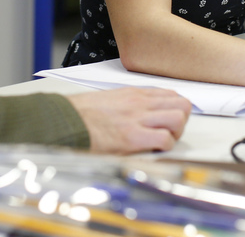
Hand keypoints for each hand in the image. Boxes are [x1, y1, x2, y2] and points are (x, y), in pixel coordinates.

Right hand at [66, 87, 191, 153]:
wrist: (63, 121)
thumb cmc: (80, 113)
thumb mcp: (108, 99)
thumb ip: (127, 104)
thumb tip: (139, 113)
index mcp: (133, 94)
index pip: (170, 95)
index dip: (176, 109)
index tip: (171, 119)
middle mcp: (139, 103)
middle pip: (181, 104)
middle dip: (181, 120)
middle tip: (170, 131)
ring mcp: (137, 119)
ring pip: (178, 119)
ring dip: (176, 133)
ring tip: (163, 141)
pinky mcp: (132, 138)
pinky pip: (165, 139)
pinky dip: (166, 147)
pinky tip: (154, 150)